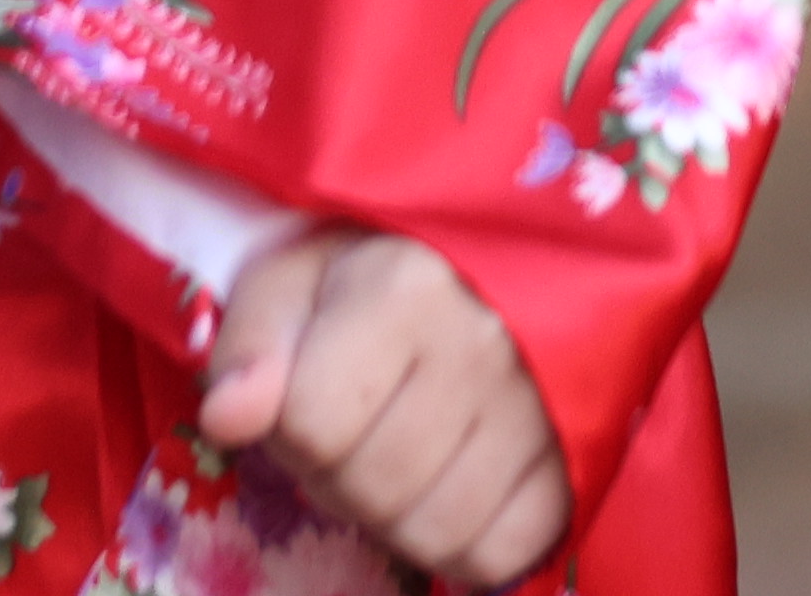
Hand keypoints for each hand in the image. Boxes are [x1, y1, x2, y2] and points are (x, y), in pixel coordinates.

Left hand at [199, 225, 568, 581]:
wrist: (492, 257)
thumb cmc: (375, 268)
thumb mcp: (293, 276)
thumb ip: (249, 342)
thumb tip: (229, 418)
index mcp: (406, 288)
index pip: (313, 425)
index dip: (291, 429)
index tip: (309, 395)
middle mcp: (485, 345)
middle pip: (374, 489)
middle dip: (341, 477)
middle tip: (358, 431)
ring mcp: (543, 404)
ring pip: (438, 532)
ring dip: (400, 518)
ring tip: (406, 459)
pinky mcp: (581, 454)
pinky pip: (506, 553)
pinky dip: (470, 544)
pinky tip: (456, 489)